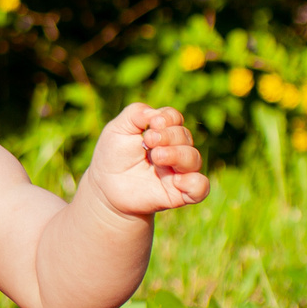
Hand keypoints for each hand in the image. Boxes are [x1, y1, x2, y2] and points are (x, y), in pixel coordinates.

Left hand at [85, 102, 210, 216]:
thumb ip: (135, 114)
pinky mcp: (179, 193)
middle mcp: (174, 150)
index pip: (175, 118)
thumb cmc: (113, 157)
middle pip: (185, 136)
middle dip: (168, 136)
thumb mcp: (117, 129)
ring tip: (156, 156)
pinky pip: (201, 188)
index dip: (168, 118)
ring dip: (178, 154)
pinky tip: (176, 180)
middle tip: (147, 140)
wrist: (105, 189)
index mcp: (162, 132)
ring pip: (195, 159)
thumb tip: (155, 114)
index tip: (152, 124)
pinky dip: (194, 182)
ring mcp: (178, 172)